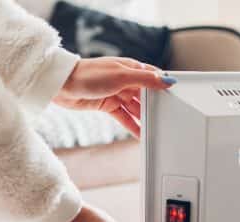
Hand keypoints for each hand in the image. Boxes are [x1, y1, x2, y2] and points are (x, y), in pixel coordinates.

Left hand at [53, 56, 176, 136]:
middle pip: (146, 95)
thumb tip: (167, 80)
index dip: (164, 87)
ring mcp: (117, 93)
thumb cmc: (89, 75)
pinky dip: (132, 126)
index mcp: (131, 68)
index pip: (154, 77)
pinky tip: (140, 135)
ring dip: (145, 119)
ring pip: (136, 108)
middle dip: (155, 107)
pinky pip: (124, 117)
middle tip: (167, 119)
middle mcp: (126, 80)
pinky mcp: (108, 105)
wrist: (62, 85)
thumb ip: (146, 79)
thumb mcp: (122, 75)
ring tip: (156, 130)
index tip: (177, 98)